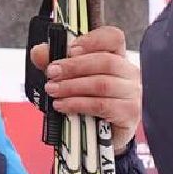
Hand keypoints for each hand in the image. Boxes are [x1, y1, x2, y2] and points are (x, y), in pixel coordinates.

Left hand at [32, 25, 141, 152]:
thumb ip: (55, 62)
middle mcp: (129, 73)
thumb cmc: (90, 102)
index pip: (113, 38)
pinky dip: (78, 104)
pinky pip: (102, 105)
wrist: (102, 135)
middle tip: (51, 73)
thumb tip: (39, 52)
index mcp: (117, 57)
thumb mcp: (70, 79)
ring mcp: (133, 93)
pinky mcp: (130, 113)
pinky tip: (63, 106)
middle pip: (106, 61)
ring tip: (53, 91)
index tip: (72, 48)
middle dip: (74, 66)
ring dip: (72, 86)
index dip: (93, 40)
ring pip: (102, 84)